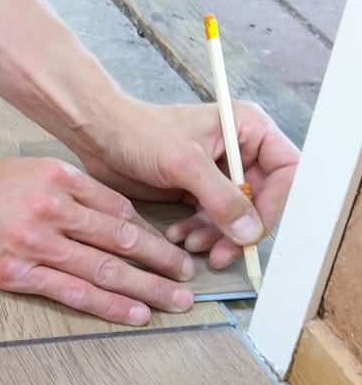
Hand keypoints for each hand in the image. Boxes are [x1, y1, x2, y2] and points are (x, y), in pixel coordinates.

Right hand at [0, 157, 196, 324]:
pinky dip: (108, 304)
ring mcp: (35, 244)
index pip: (119, 209)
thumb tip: (118, 218)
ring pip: (105, 268)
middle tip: (188, 278)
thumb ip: (73, 190)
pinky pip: (73, 292)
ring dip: (147, 288)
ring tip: (176, 301)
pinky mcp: (17, 272)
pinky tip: (134, 313)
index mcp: (59, 179)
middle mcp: (52, 210)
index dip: (151, 232)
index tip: (171, 248)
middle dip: (161, 262)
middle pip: (121, 239)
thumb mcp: (31, 170)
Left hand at [70, 99, 298, 269]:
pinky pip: (211, 219)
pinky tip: (179, 238)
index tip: (253, 231)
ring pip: (235, 215)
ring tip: (190, 244)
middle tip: (220, 254)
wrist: (99, 135)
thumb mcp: (185, 163)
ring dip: (216, 235)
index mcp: (248, 129)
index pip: (285, 171)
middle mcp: (240, 150)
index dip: (275, 204)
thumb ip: (221, 197)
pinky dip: (199, 232)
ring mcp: (219, 172)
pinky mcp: (197, 189)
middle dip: (239, 229)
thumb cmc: (140, 134)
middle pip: (261, 199)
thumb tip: (250, 233)